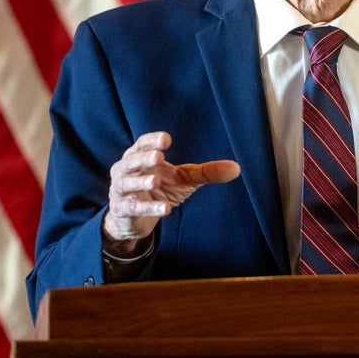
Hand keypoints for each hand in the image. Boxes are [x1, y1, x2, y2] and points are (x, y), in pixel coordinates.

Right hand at [103, 131, 240, 255]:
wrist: (136, 219)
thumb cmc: (160, 190)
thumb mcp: (184, 180)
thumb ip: (207, 172)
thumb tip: (237, 168)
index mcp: (140, 157)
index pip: (143, 144)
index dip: (152, 141)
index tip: (166, 139)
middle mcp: (126, 170)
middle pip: (131, 160)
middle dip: (144, 158)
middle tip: (158, 157)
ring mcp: (121, 190)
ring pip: (127, 183)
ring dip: (141, 182)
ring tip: (157, 180)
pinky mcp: (122, 210)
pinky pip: (133, 208)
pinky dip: (148, 208)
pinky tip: (165, 210)